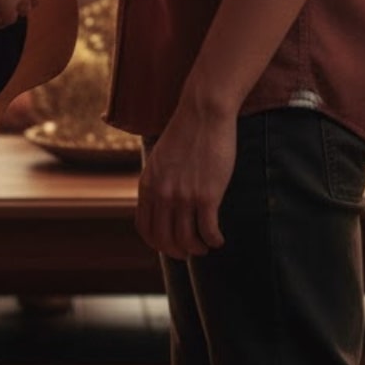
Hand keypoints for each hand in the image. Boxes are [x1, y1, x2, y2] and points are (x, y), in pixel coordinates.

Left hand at [136, 99, 234, 258]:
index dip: (158, 243)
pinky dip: (214, 240)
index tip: (170, 245)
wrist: (204, 112)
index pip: (145, 228)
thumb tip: (161, 203)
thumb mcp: (160, 159)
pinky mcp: (207, 195)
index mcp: (148, 185)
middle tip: (190, 251)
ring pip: (186, 240)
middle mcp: (162, 194)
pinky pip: (208, 231)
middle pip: (164, 240)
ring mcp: (184, 196)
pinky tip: (219, 239)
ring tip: (206, 245)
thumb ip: (157, 181)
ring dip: (197, 249)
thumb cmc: (186, 133)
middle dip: (177, 252)